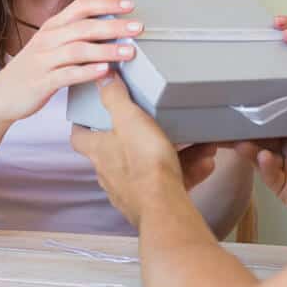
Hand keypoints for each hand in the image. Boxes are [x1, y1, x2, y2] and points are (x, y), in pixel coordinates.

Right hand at [0, 0, 143, 124]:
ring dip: (106, 49)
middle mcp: (48, 39)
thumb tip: (113, 28)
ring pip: (78, 49)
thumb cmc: (34, 69)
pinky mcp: (42, 82)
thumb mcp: (52, 45)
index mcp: (52, 27)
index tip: (130, 4)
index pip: (81, 6)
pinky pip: (67, 75)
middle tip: (138, 27)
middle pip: (84, 26)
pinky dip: (88, 72)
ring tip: (129, 51)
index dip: (106, 3)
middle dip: (114, 25)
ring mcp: (43, 61)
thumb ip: (76, 35)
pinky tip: (105, 71)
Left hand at [71, 77, 217, 226]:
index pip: (80, 136)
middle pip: (119, 151)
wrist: (164, 206)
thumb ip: (115, 98)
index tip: (92, 114)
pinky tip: (205, 162)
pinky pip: (168, 181)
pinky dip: (187, 171)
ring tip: (197, 143)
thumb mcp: (130, 119)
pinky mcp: (150, 202)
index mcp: (100, 151)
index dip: (84, 124)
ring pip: (149, 166)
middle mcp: (110, 173)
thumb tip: (102, 79)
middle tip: (154, 124)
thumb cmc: (144, 162)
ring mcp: (129, 190)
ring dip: (172, 154)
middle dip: (138, 137)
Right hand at [232, 95, 286, 218]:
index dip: (258, 109)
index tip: (245, 101)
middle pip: (261, 135)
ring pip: (258, 155)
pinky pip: (268, 175)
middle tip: (231, 120)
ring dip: (248, 147)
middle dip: (246, 129)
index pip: (273, 116)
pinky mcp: (286, 186)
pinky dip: (264, 165)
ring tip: (239, 139)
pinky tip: (263, 156)